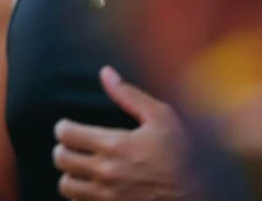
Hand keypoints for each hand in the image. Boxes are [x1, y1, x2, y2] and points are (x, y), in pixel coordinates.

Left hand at [53, 67, 191, 200]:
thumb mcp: (162, 117)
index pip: (66, 135)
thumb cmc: (183, 154)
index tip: (67, 127)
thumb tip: (106, 73)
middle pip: (61, 160)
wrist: (200, 192)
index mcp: (114, 145)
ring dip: (69, 174)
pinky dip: (81, 196)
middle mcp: (106, 172)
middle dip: (63, 149)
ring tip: (80, 167)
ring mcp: (107, 196)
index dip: (62, 128)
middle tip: (71, 145)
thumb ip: (129, 95)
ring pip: (66, 185)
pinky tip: (93, 187)